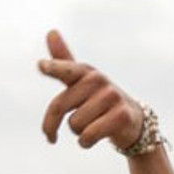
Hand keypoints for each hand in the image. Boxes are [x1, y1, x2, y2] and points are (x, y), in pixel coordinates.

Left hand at [39, 30, 142, 149]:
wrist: (132, 120)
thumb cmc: (98, 100)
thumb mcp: (80, 81)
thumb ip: (63, 62)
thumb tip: (51, 31)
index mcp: (85, 72)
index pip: (66, 69)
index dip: (54, 68)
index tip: (41, 66)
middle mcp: (98, 80)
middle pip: (60, 107)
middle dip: (52, 125)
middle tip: (51, 135)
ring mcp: (111, 97)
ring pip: (75, 125)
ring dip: (77, 133)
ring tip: (89, 127)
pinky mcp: (121, 116)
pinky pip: (88, 136)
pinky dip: (85, 143)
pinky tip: (92, 139)